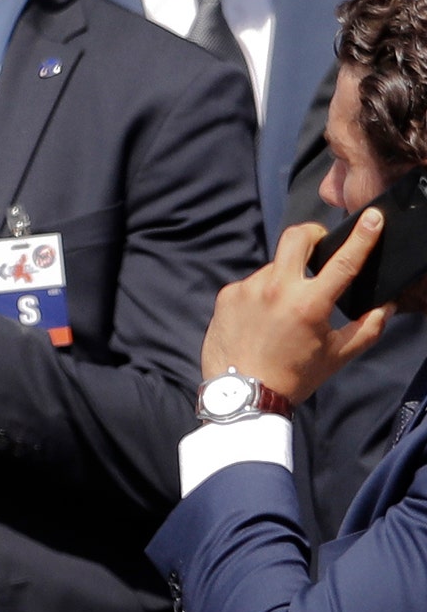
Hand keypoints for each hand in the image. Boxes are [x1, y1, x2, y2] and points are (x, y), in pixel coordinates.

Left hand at [200, 210, 394, 403]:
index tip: (373, 216)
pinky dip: (261, 294)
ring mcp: (248, 289)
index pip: (344, 260)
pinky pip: (251, 284)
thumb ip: (368, 328)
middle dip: (312, 234)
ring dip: (284, 277)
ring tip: (284, 309)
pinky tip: (261, 318)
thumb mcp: (338, 356)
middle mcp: (276, 289)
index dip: (362, 235)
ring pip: (273, 266)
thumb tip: (385, 306)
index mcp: (309, 304)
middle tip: (320, 246)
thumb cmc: (293, 377)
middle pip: (296, 237)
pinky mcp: (226, 295)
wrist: (242, 396)